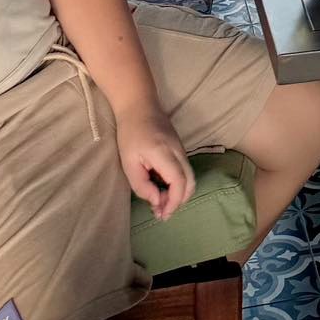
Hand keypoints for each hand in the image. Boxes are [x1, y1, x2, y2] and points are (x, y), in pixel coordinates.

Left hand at [116, 105, 194, 219]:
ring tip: (159, 201)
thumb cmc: (130, 133)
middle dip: (179, 201)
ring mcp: (181, 148)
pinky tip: (161, 186)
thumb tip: (157, 201)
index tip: (162, 214)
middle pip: (190, 182)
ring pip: (189, 177)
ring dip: (178, 193)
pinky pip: (184, 170)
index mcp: (164, 153)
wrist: (139, 105)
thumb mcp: (128, 162)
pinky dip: (177, 183)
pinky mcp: (179, 147)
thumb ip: (142, 185)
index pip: (179, 182)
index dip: (174, 202)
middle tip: (161, 212)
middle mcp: (178, 151)